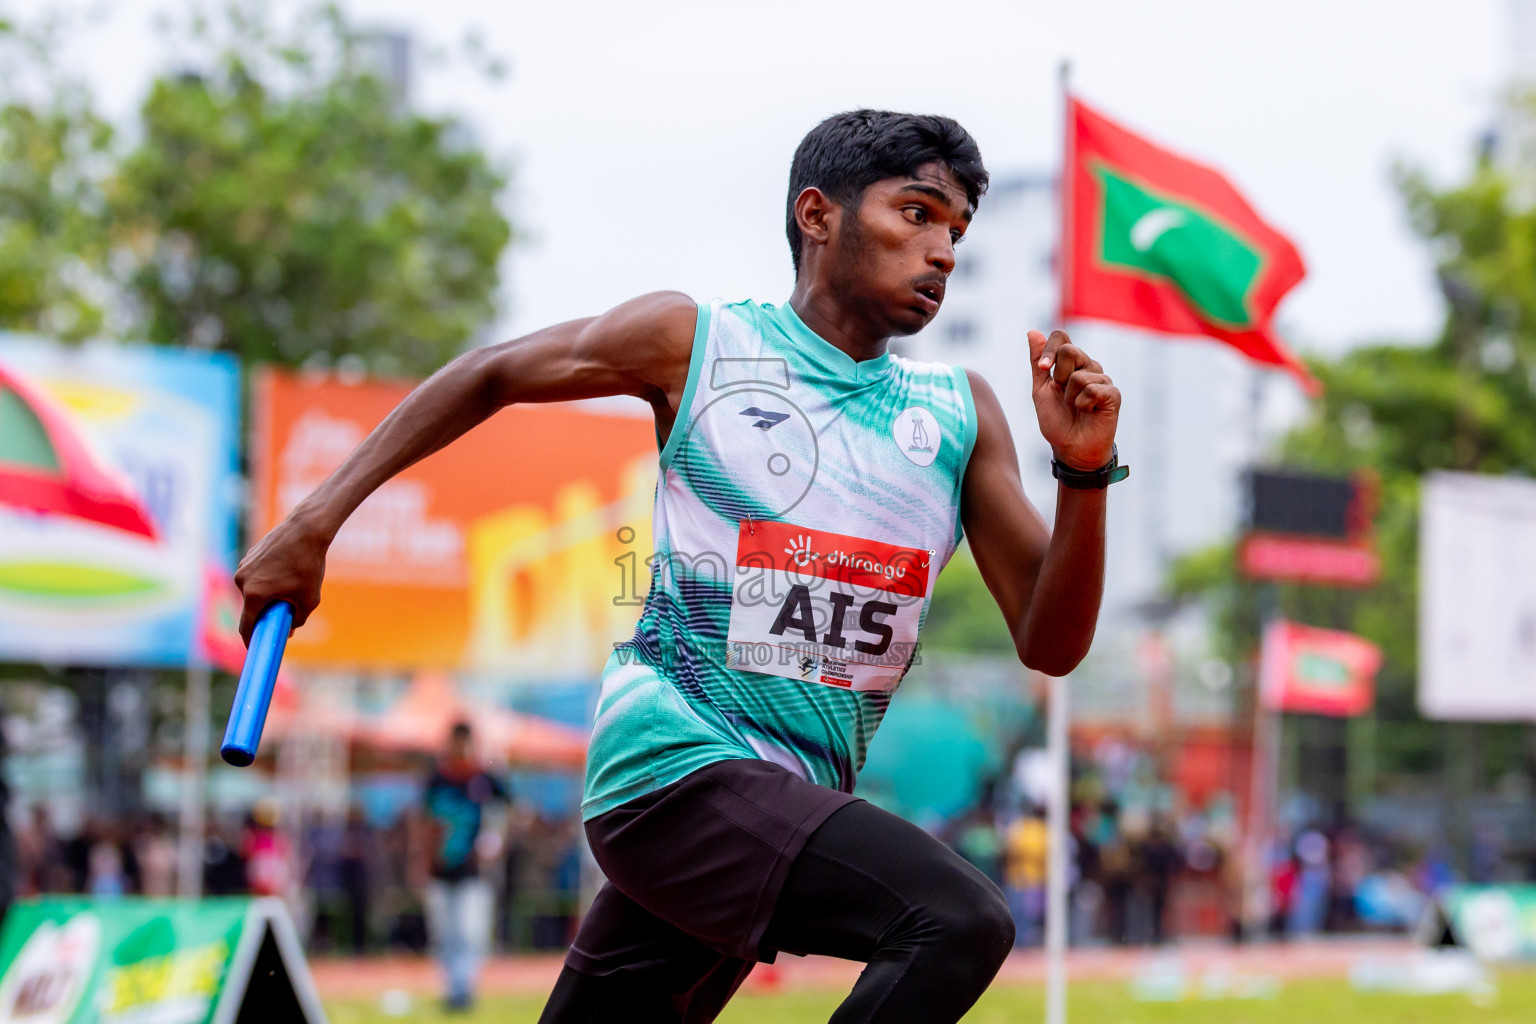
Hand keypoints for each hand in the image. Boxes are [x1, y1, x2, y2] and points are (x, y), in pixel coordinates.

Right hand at [234, 512, 330, 645]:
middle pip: (251, 607)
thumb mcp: (309, 599)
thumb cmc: (308, 565)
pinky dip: (266, 581)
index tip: (255, 648)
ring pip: (253, 591)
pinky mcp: (248, 556)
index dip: (250, 640)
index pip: (246, 626)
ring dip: (266, 595)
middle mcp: (242, 581)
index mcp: (254, 595)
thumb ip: (297, 619)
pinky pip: (255, 576)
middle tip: (285, 613)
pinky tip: (285, 572)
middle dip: (265, 613)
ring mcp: (243, 566)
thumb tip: (289, 630)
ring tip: (290, 586)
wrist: (306, 530)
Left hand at [1029, 329, 1120, 471]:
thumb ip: (1037, 363)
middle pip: (1070, 351)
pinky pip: (1092, 390)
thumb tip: (1032, 332)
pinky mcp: (1113, 393)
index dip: (1049, 348)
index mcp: (1070, 363)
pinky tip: (1088, 412)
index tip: (1043, 369)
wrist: (1071, 449)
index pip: (1061, 337)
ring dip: (1070, 397)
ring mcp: (1102, 379)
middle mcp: (1088, 366)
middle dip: (1059, 377)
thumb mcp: (1041, 390)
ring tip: (1076, 408)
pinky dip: (1083, 404)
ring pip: (1079, 375)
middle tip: (1063, 396)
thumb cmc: (1057, 420)